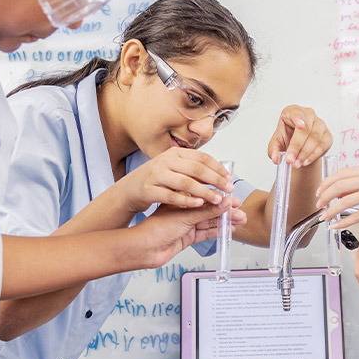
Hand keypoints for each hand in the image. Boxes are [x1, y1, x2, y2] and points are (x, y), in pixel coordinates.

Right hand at [113, 147, 231, 211]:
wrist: (129, 189)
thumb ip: (192, 169)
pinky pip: (171, 196)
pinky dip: (187, 201)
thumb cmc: (155, 179)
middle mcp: (165, 161)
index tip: (230, 179)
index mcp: (175, 154)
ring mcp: (156, 175)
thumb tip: (219, 174)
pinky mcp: (148, 190)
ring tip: (217, 200)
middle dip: (216, 180)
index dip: (218, 168)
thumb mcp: (174, 168)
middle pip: (197, 169)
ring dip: (204, 192)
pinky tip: (199, 205)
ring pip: (185, 183)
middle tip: (229, 190)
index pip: (202, 158)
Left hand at [130, 202, 236, 268]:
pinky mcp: (188, 237)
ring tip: (240, 219)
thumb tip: (224, 202)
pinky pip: (207, 233)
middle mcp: (184, 210)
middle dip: (226, 209)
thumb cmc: (155, 228)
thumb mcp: (185, 215)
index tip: (232, 194)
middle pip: (209, 207)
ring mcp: (186, 224)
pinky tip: (229, 229)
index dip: (219, 193)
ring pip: (210, 220)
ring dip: (225, 220)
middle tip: (240, 208)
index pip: (203, 192)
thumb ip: (207, 210)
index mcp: (180, 198)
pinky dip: (218, 231)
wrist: (144, 249)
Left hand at [269, 105, 332, 166]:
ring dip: (305, 153)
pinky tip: (306, 161)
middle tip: (291, 160)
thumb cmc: (287, 138)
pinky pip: (323, 145)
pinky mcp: (327, 135)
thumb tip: (275, 158)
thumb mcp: (276, 143)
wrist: (299, 146)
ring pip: (316, 137)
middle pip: (306, 129)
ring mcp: (320, 124)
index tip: (300, 126)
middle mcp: (308, 115)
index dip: (298, 118)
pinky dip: (314, 155)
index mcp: (293, 111)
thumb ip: (273, 150)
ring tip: (297, 163)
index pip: (296, 113)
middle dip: (297, 146)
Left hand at [315, 166, 358, 228]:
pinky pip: (356, 215)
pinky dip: (343, 222)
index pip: (341, 173)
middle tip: (319, 205)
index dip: (326, 183)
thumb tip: (341, 192)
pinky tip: (337, 226)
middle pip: (339, 185)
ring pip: (345, 201)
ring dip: (331, 210)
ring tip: (325, 216)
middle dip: (324, 196)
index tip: (320, 191)